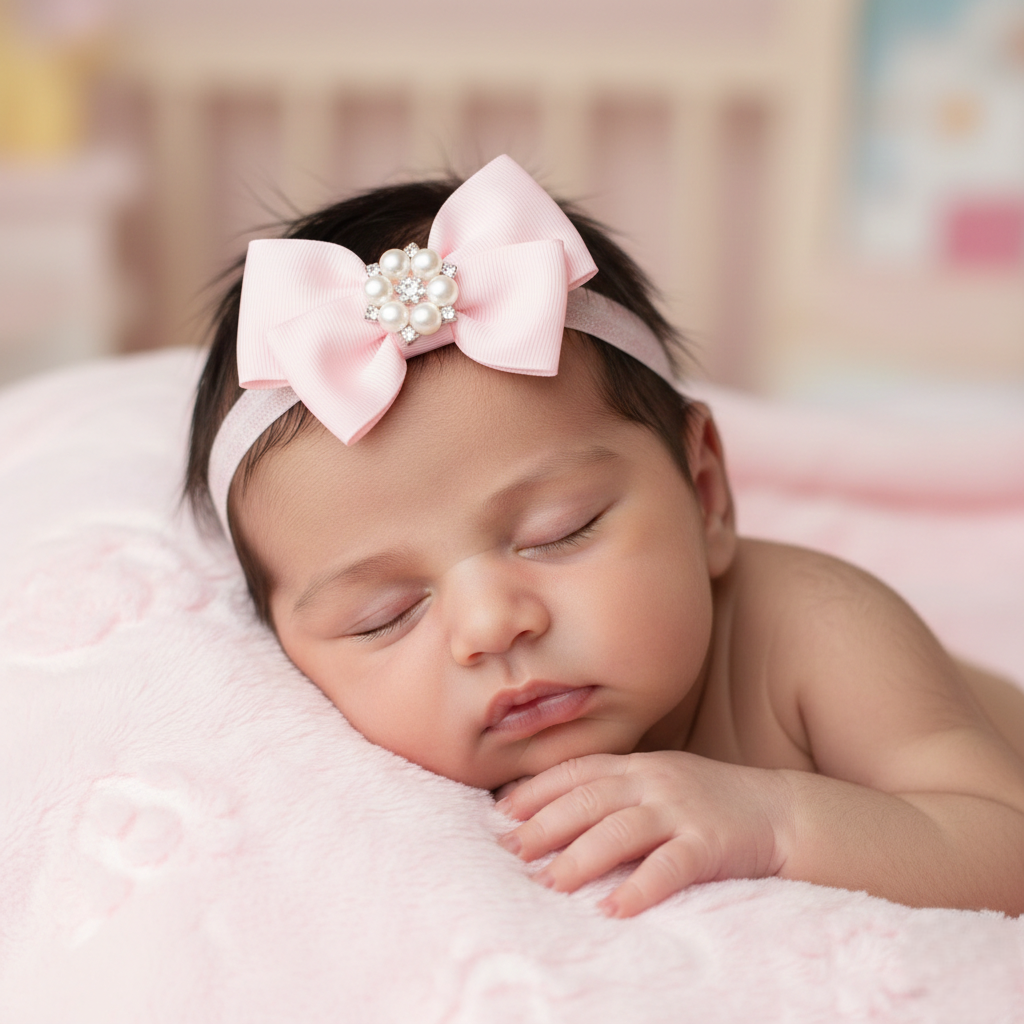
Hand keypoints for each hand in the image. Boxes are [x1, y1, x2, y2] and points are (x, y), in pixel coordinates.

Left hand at [495, 751, 789, 916]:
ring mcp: (682, 810)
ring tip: (550, 883)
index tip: (502, 813)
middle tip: (512, 852)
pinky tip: (614, 909)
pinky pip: (670, 866)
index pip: (577, 771)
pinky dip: (639, 888)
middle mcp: (654, 782)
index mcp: (637, 765)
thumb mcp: (659, 780)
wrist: (780, 811)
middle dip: (546, 825)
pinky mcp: (710, 843)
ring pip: (621, 830)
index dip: (537, 789)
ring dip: (582, 858)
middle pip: (590, 800)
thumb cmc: (708, 800)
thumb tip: (558, 812)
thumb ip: (616, 788)